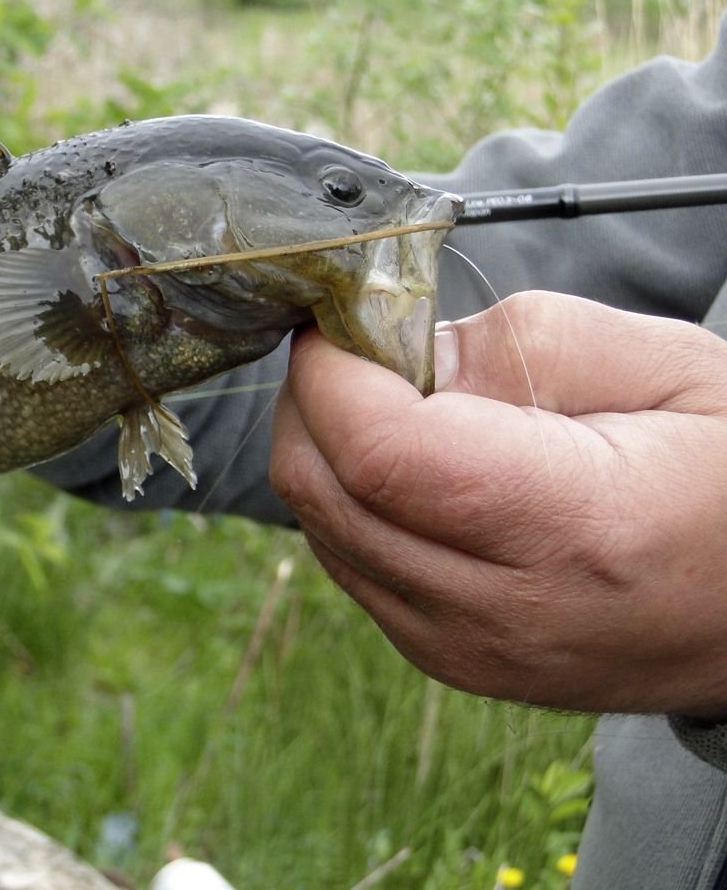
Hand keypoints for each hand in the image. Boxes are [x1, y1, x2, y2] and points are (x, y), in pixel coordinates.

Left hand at [270, 290, 726, 718]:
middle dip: (313, 400)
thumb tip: (403, 349)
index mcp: (568, 526)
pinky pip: (348, 562)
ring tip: (388, 401)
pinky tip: (403, 462)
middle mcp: (500, 611)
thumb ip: (523, 344)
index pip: (379, 451)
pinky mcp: (444, 658)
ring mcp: (464, 649)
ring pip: (320, 529)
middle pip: (324, 491)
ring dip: (323, 448)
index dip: (332, 373)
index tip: (338, 319)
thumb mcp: (664, 364)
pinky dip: (347, 498)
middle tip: (356, 347)